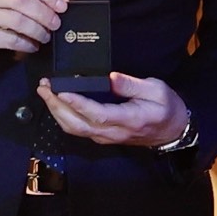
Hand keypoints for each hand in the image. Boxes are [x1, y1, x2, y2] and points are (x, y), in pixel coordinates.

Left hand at [37, 73, 191, 147]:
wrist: (172, 131)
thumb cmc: (166, 108)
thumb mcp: (156, 89)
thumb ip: (132, 84)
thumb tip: (111, 78)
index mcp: (129, 119)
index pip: (98, 114)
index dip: (78, 104)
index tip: (61, 91)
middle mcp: (114, 132)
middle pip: (78, 124)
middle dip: (56, 106)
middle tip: (44, 87)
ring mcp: (106, 137)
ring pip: (74, 129)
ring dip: (56, 112)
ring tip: (45, 92)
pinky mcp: (102, 136)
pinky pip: (78, 129)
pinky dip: (63, 117)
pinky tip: (56, 103)